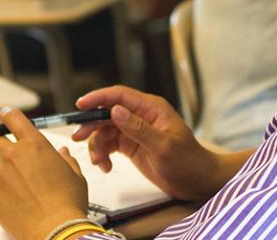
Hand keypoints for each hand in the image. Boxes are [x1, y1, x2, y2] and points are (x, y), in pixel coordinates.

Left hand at [0, 107, 87, 239]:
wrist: (54, 231)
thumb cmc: (66, 204)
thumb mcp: (75, 176)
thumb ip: (65, 160)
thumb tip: (62, 153)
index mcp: (34, 144)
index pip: (13, 118)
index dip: (7, 116)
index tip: (5, 117)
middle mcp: (13, 155)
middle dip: (4, 148)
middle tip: (16, 163)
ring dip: (3, 173)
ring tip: (20, 190)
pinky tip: (15, 202)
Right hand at [73, 85, 234, 201]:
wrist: (198, 181)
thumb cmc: (188, 162)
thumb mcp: (163, 147)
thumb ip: (138, 129)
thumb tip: (115, 111)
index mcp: (151, 108)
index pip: (120, 96)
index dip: (98, 98)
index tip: (80, 105)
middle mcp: (141, 116)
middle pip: (108, 113)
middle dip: (92, 125)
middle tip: (78, 138)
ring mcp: (136, 131)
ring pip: (106, 130)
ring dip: (97, 145)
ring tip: (99, 162)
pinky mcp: (132, 145)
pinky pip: (110, 144)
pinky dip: (103, 154)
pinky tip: (105, 166)